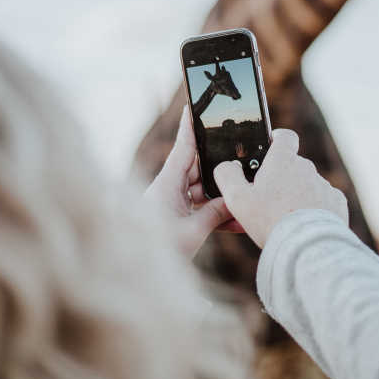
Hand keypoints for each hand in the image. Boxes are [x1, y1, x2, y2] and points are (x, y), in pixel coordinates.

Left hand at [144, 107, 240, 257]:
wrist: (134, 275)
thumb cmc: (158, 250)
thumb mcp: (192, 232)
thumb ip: (216, 213)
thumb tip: (235, 199)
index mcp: (167, 183)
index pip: (184, 146)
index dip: (191, 125)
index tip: (196, 103)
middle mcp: (170, 188)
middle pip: (199, 167)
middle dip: (220, 165)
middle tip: (242, 157)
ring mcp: (173, 203)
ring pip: (204, 190)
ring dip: (222, 195)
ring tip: (244, 196)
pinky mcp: (177, 218)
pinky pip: (201, 209)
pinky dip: (216, 214)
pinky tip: (236, 222)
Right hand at [214, 129, 347, 247]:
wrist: (307, 246)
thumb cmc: (270, 220)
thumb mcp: (237, 198)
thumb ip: (227, 175)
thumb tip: (226, 166)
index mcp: (283, 161)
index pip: (284, 136)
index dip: (277, 139)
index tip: (270, 147)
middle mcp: (306, 168)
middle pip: (292, 165)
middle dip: (281, 178)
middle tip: (267, 199)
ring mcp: (323, 185)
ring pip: (307, 184)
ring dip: (297, 195)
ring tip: (285, 218)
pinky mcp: (336, 203)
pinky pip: (323, 201)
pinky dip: (314, 209)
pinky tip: (304, 224)